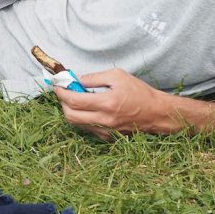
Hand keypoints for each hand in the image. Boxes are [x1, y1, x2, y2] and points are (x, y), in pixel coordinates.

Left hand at [53, 68, 183, 139]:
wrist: (157, 113)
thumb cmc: (140, 92)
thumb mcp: (118, 76)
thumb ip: (95, 78)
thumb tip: (78, 81)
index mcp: (106, 103)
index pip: (74, 100)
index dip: (61, 92)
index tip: (58, 85)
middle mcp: (104, 120)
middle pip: (70, 116)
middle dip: (63, 103)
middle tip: (65, 92)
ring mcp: (106, 131)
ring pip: (77, 124)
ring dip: (72, 111)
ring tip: (76, 99)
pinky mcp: (108, 137)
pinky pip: (88, 128)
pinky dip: (83, 118)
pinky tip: (89, 109)